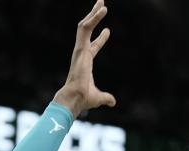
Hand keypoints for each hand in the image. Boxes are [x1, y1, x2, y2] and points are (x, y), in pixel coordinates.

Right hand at [53, 0, 116, 117]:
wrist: (75, 98)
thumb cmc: (83, 99)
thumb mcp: (98, 97)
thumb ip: (106, 97)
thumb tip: (113, 102)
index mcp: (85, 62)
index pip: (93, 47)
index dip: (101, 39)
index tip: (108, 31)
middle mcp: (81, 53)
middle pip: (87, 30)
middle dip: (94, 17)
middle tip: (101, 4)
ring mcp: (79, 49)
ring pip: (84, 25)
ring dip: (93, 13)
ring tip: (102, 2)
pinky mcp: (80, 48)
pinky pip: (85, 28)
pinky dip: (94, 18)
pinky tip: (102, 9)